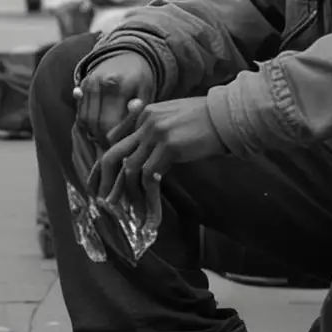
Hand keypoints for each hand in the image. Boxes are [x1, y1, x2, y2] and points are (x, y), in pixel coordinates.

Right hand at [72, 50, 156, 162]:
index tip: (123, 148)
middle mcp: (98, 83)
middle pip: (95, 124)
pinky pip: (80, 113)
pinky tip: (99, 128)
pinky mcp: (81, 85)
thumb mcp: (146, 93)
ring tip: (108, 139)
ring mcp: (87, 84)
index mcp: (117, 84)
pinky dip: (88, 124)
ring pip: (85, 120)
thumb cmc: (141, 78)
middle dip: (104, 139)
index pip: (110, 123)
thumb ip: (137, 113)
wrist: (128, 54)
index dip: (115, 140)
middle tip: (116, 147)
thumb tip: (126, 132)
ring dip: (94, 133)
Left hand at [96, 96, 226, 203]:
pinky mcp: (169, 146)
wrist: (229, 116)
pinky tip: (152, 213)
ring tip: (132, 215)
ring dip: (130, 195)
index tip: (103, 184)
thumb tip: (142, 158)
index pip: (114, 141)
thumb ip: (154, 132)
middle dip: (106, 181)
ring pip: (131, 170)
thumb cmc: (206, 121)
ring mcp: (155, 134)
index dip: (106, 165)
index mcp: (143, 115)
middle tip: (105, 203)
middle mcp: (145, 123)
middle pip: (113, 155)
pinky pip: (151, 177)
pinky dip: (149, 198)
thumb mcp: (173, 120)